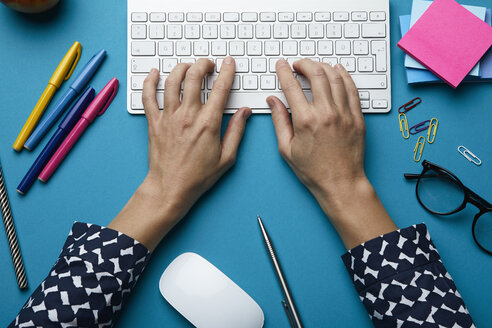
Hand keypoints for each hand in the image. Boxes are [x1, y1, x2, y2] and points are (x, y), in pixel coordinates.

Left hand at [142, 58, 250, 215]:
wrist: (170, 188)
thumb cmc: (198, 177)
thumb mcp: (227, 158)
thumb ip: (237, 132)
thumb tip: (244, 113)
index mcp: (208, 123)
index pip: (220, 89)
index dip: (227, 72)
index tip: (229, 64)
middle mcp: (187, 116)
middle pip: (194, 77)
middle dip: (204, 64)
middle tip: (209, 64)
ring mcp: (168, 117)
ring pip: (172, 81)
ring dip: (181, 68)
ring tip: (189, 67)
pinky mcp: (154, 122)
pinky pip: (148, 96)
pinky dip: (149, 81)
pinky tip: (153, 73)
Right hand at [268, 59, 396, 248]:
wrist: (341, 183)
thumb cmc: (313, 171)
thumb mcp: (287, 149)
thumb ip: (279, 121)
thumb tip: (273, 101)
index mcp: (306, 120)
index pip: (292, 86)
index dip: (284, 72)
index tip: (281, 65)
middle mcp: (326, 113)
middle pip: (316, 74)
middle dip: (304, 63)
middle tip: (298, 64)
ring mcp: (344, 113)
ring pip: (335, 77)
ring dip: (323, 66)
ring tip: (314, 66)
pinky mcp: (357, 117)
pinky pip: (352, 88)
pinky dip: (344, 75)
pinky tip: (337, 70)